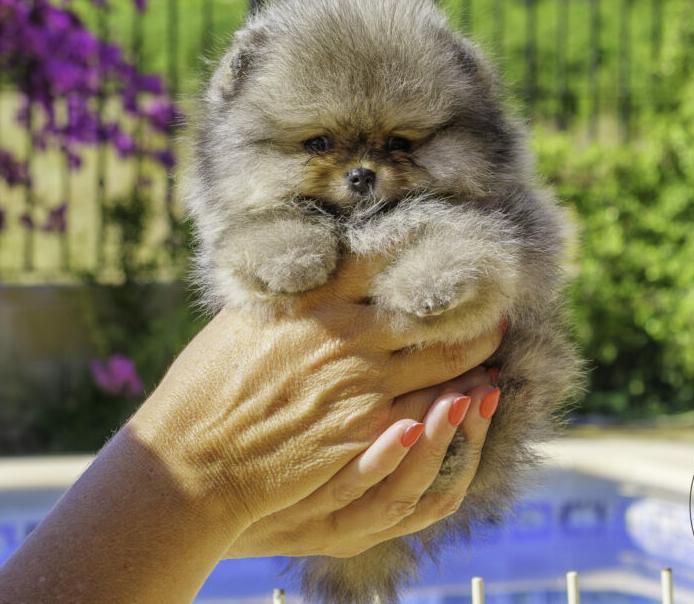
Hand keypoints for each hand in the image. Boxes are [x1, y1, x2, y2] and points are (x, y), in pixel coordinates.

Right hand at [128, 254, 505, 528]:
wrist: (195, 460)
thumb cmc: (208, 386)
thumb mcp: (245, 318)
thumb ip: (295, 292)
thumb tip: (322, 265)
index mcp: (314, 298)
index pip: (385, 254)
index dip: (426, 240)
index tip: (453, 233)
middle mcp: (346, 332)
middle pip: (434, 305)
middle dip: (474, 299)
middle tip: (498, 290)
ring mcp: (362, 382)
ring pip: (448, 358)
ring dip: (480, 348)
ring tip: (495, 340)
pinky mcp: (369, 429)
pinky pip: (432, 406)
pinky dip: (459, 396)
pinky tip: (474, 392)